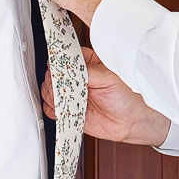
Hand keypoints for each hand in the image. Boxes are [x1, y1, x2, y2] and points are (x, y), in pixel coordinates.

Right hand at [41, 46, 171, 146]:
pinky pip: (51, 109)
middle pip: (51, 75)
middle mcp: (76, 77)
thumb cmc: (127, 95)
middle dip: (54, 83)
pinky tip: (64, 111)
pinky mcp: (69, 109)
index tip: (59, 72)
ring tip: (68, 101)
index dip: (59, 64)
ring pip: (48, 91)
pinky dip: (53, 110)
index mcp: (86, 62)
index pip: (64, 57)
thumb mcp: (110, 78)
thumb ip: (89, 72)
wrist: (131, 121)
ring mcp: (71, 93)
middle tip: (67, 90)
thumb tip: (69, 69)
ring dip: (53, 97)